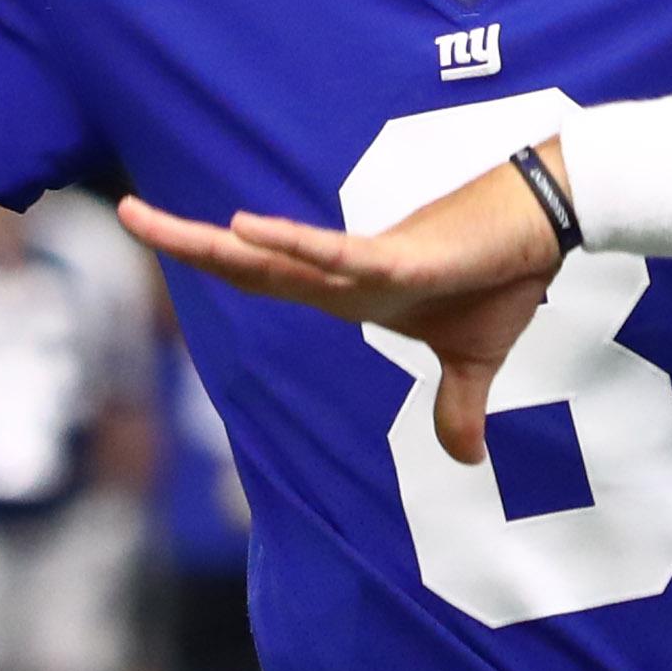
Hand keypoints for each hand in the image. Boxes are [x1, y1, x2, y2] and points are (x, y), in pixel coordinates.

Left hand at [119, 155, 563, 467]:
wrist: (544, 229)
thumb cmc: (503, 276)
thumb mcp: (474, 359)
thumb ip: (457, 406)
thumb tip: (467, 458)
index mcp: (347, 292)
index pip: (263, 276)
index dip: (213, 260)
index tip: (165, 240)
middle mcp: (341, 273)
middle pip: (245, 261)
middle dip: (182, 241)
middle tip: (126, 212)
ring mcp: (364, 264)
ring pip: (271, 253)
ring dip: (209, 241)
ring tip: (148, 220)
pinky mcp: (397, 259)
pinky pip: (333, 253)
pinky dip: (289, 243)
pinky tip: (242, 230)